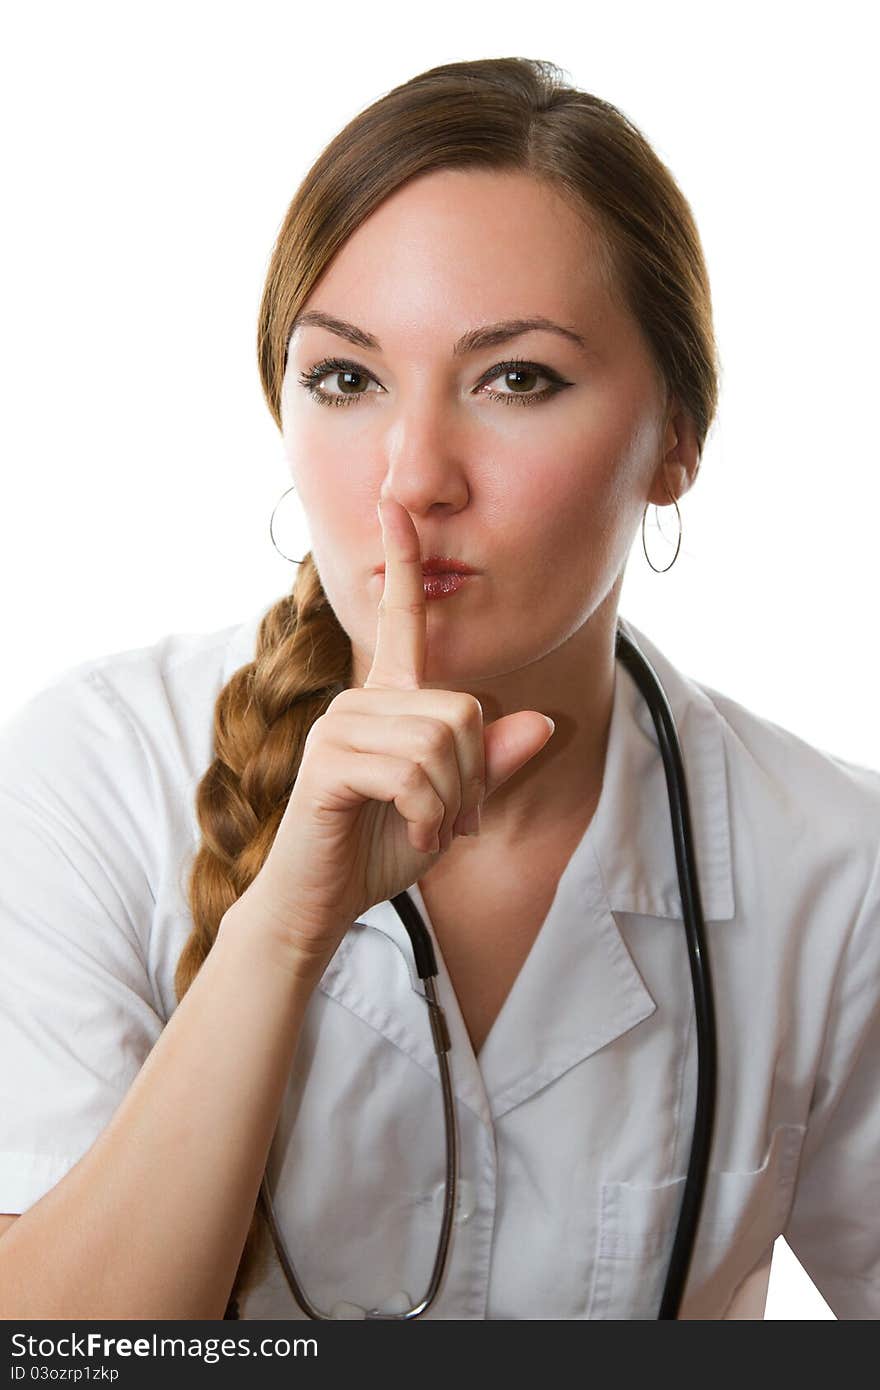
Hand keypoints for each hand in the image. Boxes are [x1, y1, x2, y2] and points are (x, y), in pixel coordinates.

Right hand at [234, 493, 555, 975]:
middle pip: (464, 708)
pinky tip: (413, 835)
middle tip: (453, 818)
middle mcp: (362, 698)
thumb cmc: (380, 848)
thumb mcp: (454, 807)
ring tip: (427, 828)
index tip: (396, 506)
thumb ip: (492, 767)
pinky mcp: (329, 760)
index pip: (400, 618)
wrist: (321, 901)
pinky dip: (429, 816)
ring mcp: (342, 725)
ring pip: (443, 742)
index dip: (403, 562)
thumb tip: (542, 723)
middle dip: (475, 778)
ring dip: (452, 803)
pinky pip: (413, 773)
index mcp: (391, 699)